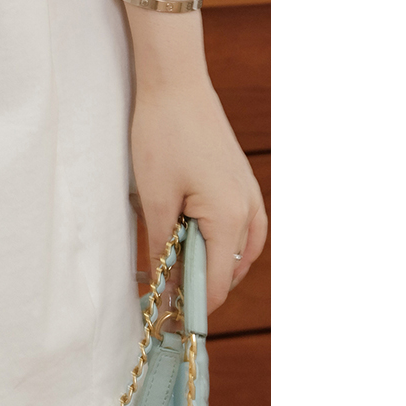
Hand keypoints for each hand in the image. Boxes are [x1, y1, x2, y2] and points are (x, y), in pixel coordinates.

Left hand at [129, 73, 267, 315]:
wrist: (177, 84)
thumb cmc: (162, 135)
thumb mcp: (155, 195)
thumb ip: (162, 244)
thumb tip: (164, 283)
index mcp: (231, 222)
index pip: (215, 284)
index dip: (190, 307)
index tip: (164, 320)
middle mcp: (251, 215)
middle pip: (227, 273)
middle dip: (195, 287)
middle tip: (157, 292)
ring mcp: (251, 199)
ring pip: (235, 254)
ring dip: (206, 265)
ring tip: (168, 266)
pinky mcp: (243, 186)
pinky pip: (238, 231)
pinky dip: (216, 243)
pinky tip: (189, 238)